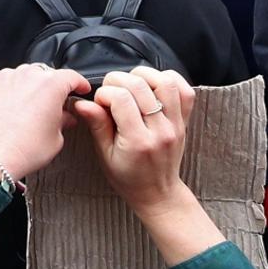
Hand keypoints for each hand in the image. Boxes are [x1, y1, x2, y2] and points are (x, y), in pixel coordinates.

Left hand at [0, 64, 90, 179]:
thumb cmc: (24, 149)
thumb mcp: (56, 138)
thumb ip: (64, 120)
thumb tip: (66, 117)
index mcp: (51, 85)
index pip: (72, 77)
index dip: (80, 84)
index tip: (81, 89)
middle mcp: (28, 76)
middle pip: (47, 74)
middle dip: (53, 87)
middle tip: (55, 105)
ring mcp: (6, 78)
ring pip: (25, 76)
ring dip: (31, 87)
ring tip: (31, 108)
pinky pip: (6, 83)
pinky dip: (12, 91)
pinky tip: (13, 109)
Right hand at [72, 68, 194, 214]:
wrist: (157, 192)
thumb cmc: (128, 177)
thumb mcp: (104, 155)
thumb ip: (97, 125)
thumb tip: (82, 103)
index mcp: (138, 141)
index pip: (121, 99)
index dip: (104, 93)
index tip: (98, 102)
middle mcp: (160, 130)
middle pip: (140, 85)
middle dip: (118, 81)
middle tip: (110, 92)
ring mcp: (175, 124)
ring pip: (165, 82)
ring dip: (143, 76)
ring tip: (130, 84)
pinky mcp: (184, 121)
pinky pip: (185, 91)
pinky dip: (169, 80)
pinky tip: (153, 85)